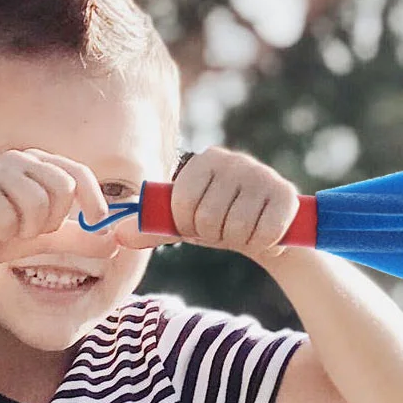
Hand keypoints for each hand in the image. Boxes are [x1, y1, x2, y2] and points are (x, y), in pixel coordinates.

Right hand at [0, 149, 110, 277]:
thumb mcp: (45, 238)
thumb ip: (77, 238)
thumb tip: (114, 244)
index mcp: (36, 164)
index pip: (77, 174)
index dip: (94, 199)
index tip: (98, 222)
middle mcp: (17, 160)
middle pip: (61, 189)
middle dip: (51, 221)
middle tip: (28, 230)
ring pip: (36, 205)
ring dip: (25, 230)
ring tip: (7, 230)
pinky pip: (8, 218)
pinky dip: (2, 233)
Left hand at [118, 148, 296, 260]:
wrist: (266, 230)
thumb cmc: (219, 223)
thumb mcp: (183, 224)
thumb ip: (151, 229)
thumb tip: (116, 235)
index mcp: (204, 161)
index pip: (181, 204)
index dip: (188, 225)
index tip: (198, 223)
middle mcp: (233, 160)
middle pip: (207, 219)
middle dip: (213, 234)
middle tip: (223, 228)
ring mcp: (262, 174)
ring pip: (235, 229)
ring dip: (238, 239)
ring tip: (243, 229)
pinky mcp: (286, 194)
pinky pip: (263, 233)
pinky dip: (262, 242)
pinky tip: (264, 230)